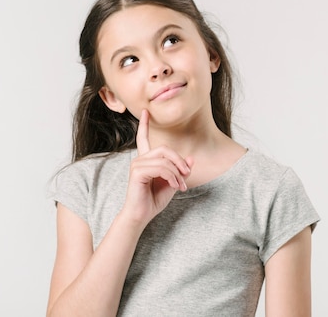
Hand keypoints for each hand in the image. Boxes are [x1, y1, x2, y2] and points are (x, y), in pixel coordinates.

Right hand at [121, 110, 191, 226]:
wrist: (141, 216)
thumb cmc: (154, 200)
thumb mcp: (173, 183)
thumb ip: (180, 170)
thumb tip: (190, 159)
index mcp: (146, 160)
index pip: (144, 138)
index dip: (144, 125)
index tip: (145, 111)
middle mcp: (140, 159)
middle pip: (165, 148)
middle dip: (179, 160)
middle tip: (187, 175)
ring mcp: (137, 165)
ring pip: (165, 159)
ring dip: (177, 173)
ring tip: (181, 185)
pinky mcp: (137, 172)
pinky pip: (161, 168)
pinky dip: (172, 177)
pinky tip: (175, 186)